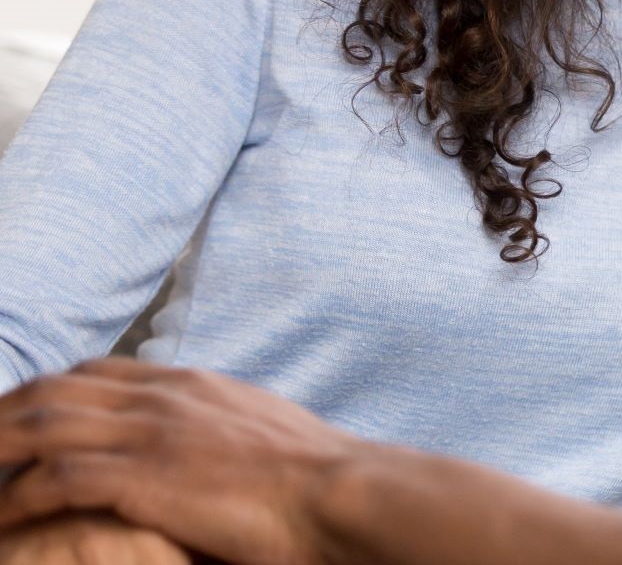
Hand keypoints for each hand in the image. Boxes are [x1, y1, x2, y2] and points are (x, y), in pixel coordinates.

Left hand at [0, 359, 359, 564]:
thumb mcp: (263, 431)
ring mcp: (152, 433)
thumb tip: (211, 445)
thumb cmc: (315, 480)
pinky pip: (55, 478)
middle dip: (2, 414)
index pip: (96, 373)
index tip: (17, 420)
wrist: (341, 495)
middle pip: (53, 390)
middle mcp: (164, 397)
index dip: (46, 394)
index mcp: (192, 385)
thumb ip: (222, 427)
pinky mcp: (145, 476)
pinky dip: (15, 495)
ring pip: (41, 425)